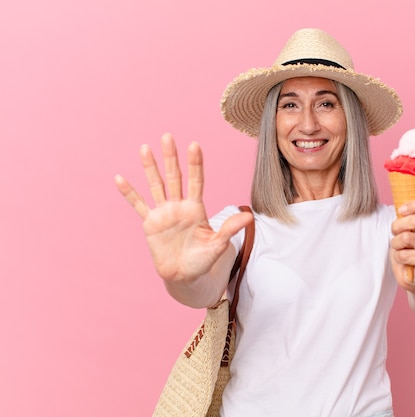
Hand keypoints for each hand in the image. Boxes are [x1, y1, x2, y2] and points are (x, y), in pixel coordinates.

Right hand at [115, 133, 251, 284]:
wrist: (185, 276)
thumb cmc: (203, 259)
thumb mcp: (217, 244)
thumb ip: (229, 229)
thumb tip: (249, 217)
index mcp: (196, 208)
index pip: (196, 181)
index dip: (195, 164)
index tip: (194, 145)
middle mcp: (179, 206)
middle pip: (174, 177)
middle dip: (171, 158)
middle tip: (167, 137)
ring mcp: (164, 213)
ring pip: (156, 185)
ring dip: (150, 168)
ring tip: (144, 148)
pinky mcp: (150, 223)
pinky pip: (138, 205)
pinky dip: (129, 193)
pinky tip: (120, 178)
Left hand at [389, 197, 414, 290]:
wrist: (414, 275)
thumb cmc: (408, 248)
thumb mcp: (405, 227)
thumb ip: (406, 215)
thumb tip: (400, 205)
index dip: (414, 205)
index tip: (401, 211)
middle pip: (414, 220)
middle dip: (396, 227)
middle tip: (396, 234)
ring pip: (406, 237)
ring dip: (396, 244)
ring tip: (401, 248)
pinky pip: (404, 254)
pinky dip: (398, 257)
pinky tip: (405, 259)